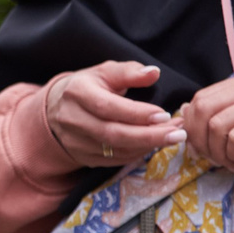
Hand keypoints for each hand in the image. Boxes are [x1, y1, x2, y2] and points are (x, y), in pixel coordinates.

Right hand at [42, 61, 184, 167]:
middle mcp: (72, 119)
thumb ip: (129, 72)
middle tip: (177, 134)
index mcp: (77, 92)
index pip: (107, 106)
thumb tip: (154, 73)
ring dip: (147, 146)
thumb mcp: (105, 72)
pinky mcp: (82, 156)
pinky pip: (113, 160)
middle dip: (149, 136)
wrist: (56, 108)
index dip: (137, 113)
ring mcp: (75, 141)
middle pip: (113, 133)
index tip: (165, 115)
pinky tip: (153, 145)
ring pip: (115, 150)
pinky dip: (137, 154)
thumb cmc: (88, 86)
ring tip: (172, 137)